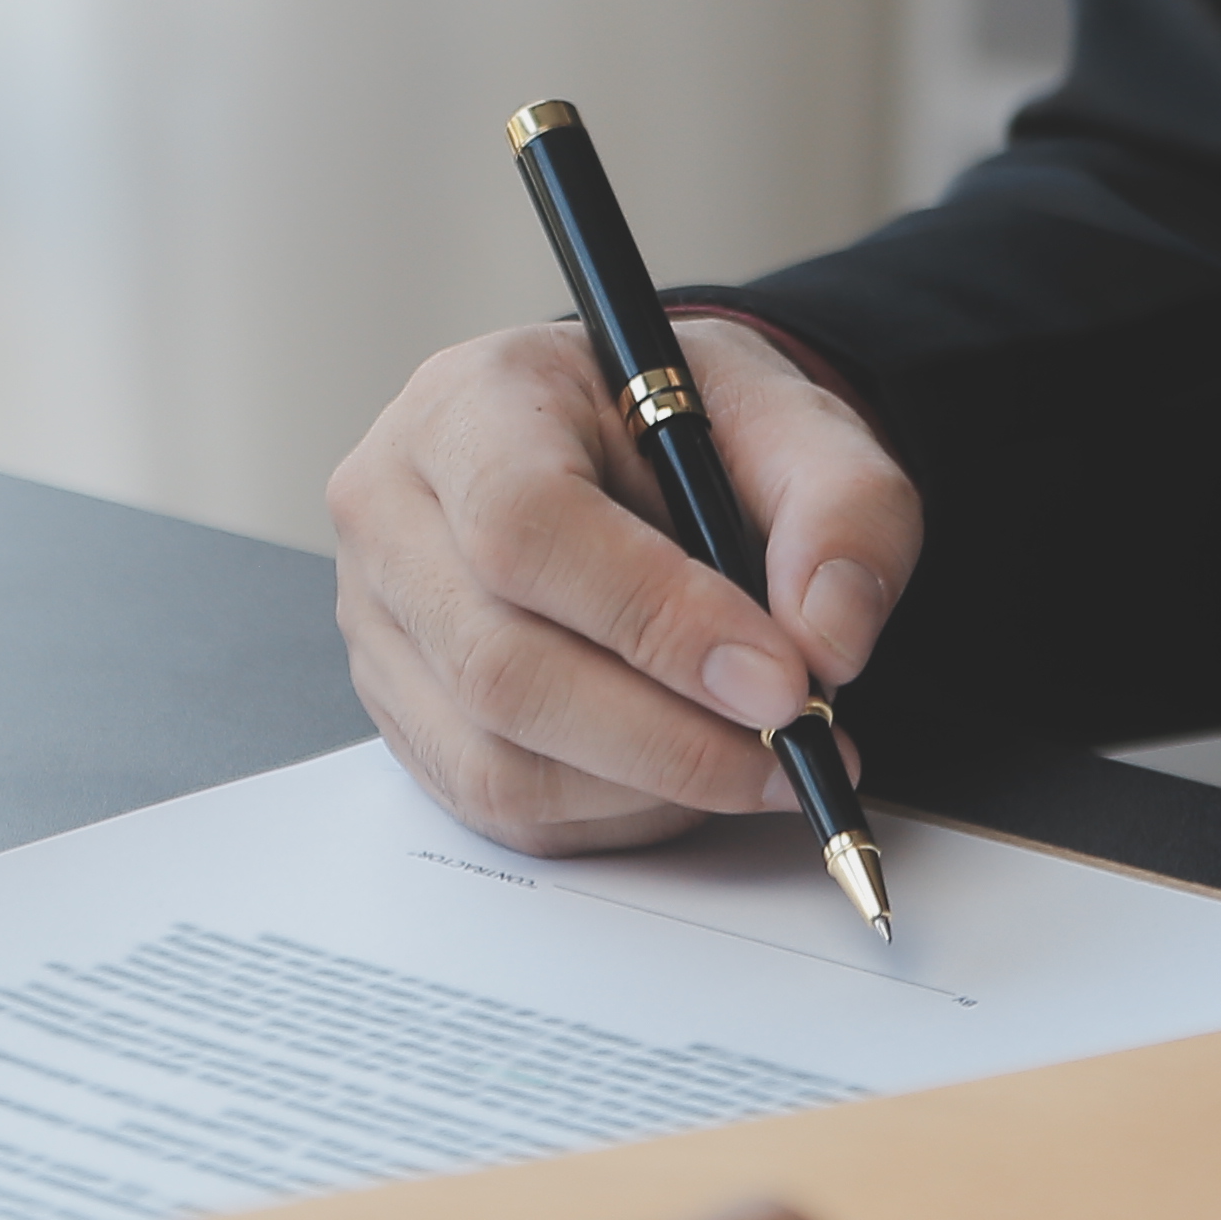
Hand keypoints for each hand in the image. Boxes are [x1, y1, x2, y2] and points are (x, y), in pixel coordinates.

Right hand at [328, 315, 921, 856]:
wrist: (626, 450)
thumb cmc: (687, 429)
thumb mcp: (794, 423)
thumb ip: (841, 510)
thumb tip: (828, 641)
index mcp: (470, 405)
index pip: (526, 524)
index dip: (657, 620)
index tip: (781, 682)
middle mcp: (391, 513)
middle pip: (499, 666)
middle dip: (668, 737)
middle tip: (791, 749)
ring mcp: (379, 624)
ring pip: (493, 759)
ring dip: (647, 789)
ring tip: (753, 762)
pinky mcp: (402, 712)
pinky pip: (498, 805)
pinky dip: (613, 815)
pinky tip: (686, 774)